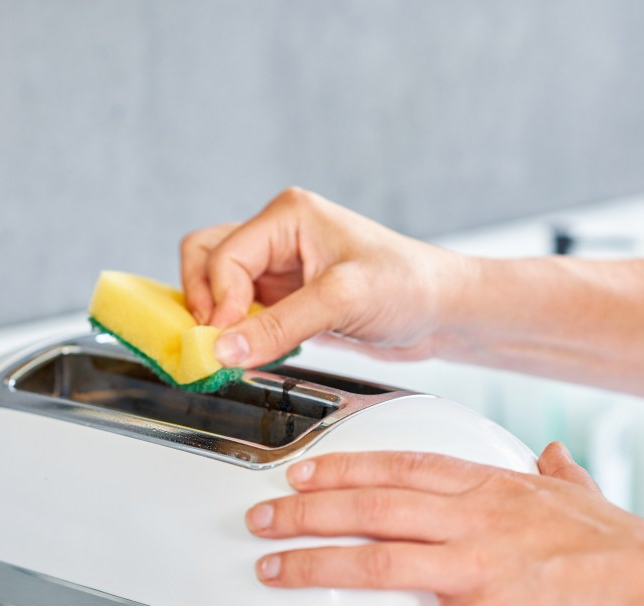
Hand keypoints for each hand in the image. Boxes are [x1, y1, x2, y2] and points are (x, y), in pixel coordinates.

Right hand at [179, 187, 472, 367]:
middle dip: (202, 301)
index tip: (223, 341)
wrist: (442, 310)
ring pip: (217, 285)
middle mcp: (277, 236)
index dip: (216, 302)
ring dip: (217, 317)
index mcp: (287, 215)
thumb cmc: (408, 285)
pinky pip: (241, 311)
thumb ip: (279, 326)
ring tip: (234, 347)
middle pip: (204, 258)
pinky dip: (238, 332)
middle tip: (215, 341)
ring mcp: (279, 267)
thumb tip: (224, 349)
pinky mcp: (287, 297)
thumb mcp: (341, 302)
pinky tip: (255, 351)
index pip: (222, 255)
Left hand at [246, 443, 643, 605]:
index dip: (343, 466)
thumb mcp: (585, 494)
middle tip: (263, 514)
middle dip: (308, 510)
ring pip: (377, 562)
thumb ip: (559, 473)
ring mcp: (475, 568)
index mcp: (490, 489)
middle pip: (371, 507)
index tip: (303, 468)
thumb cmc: (625, 552)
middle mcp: (472, 521)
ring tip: (272, 569)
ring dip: (316, 564)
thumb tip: (552, 454)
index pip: (400, 466)